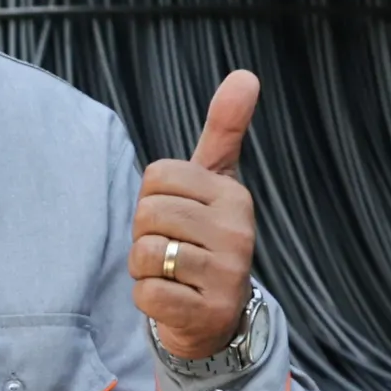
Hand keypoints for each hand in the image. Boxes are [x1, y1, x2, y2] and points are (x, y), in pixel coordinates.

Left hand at [132, 70, 260, 360]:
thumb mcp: (215, 182)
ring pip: (145, 253)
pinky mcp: (209, 313)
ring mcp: (227, 275)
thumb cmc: (205, 239)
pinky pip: (148, 293)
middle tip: (170, 249)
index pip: (158, 175)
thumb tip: (246, 74)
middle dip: (145, 232)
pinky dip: (147, 298)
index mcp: (233, 195)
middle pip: (148, 213)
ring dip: (144, 267)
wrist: (216, 316)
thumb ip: (225, 130)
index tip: (175, 216)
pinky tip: (172, 299)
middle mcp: (238, 232)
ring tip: (171, 273)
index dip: (151, 197)